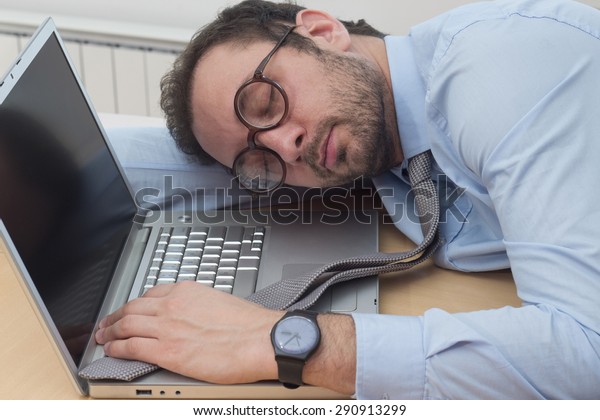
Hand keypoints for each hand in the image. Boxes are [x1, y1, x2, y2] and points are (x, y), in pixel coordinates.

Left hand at [95, 281, 281, 383]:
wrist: (261, 339)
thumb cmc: (250, 326)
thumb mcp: (220, 303)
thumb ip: (200, 307)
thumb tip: (195, 317)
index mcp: (187, 291)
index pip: (151, 293)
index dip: (135, 303)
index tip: (131, 309)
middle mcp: (173, 305)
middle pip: (132, 307)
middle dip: (115, 315)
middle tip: (107, 322)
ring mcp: (167, 327)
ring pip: (126, 324)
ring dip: (110, 330)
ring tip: (103, 336)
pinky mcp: (167, 350)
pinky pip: (130, 346)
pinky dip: (116, 347)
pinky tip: (111, 350)